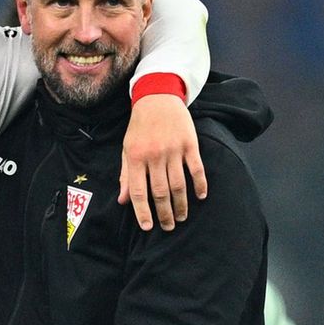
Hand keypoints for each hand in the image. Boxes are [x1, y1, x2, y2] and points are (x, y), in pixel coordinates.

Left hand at [120, 93, 205, 230]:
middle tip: (168, 226)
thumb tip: (123, 201)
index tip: (147, 227)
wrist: (157, 97)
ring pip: (178, 184)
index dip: (142, 212)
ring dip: (181, 204)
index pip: (138, 191)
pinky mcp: (189, 144)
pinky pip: (196, 169)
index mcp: (136, 157)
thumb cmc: (139, 127)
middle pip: (160, 192)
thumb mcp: (127, 149)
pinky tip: (200, 196)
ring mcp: (173, 150)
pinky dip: (199, 184)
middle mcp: (154, 155)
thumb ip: (125, 175)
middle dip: (164, 213)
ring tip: (181, 217)